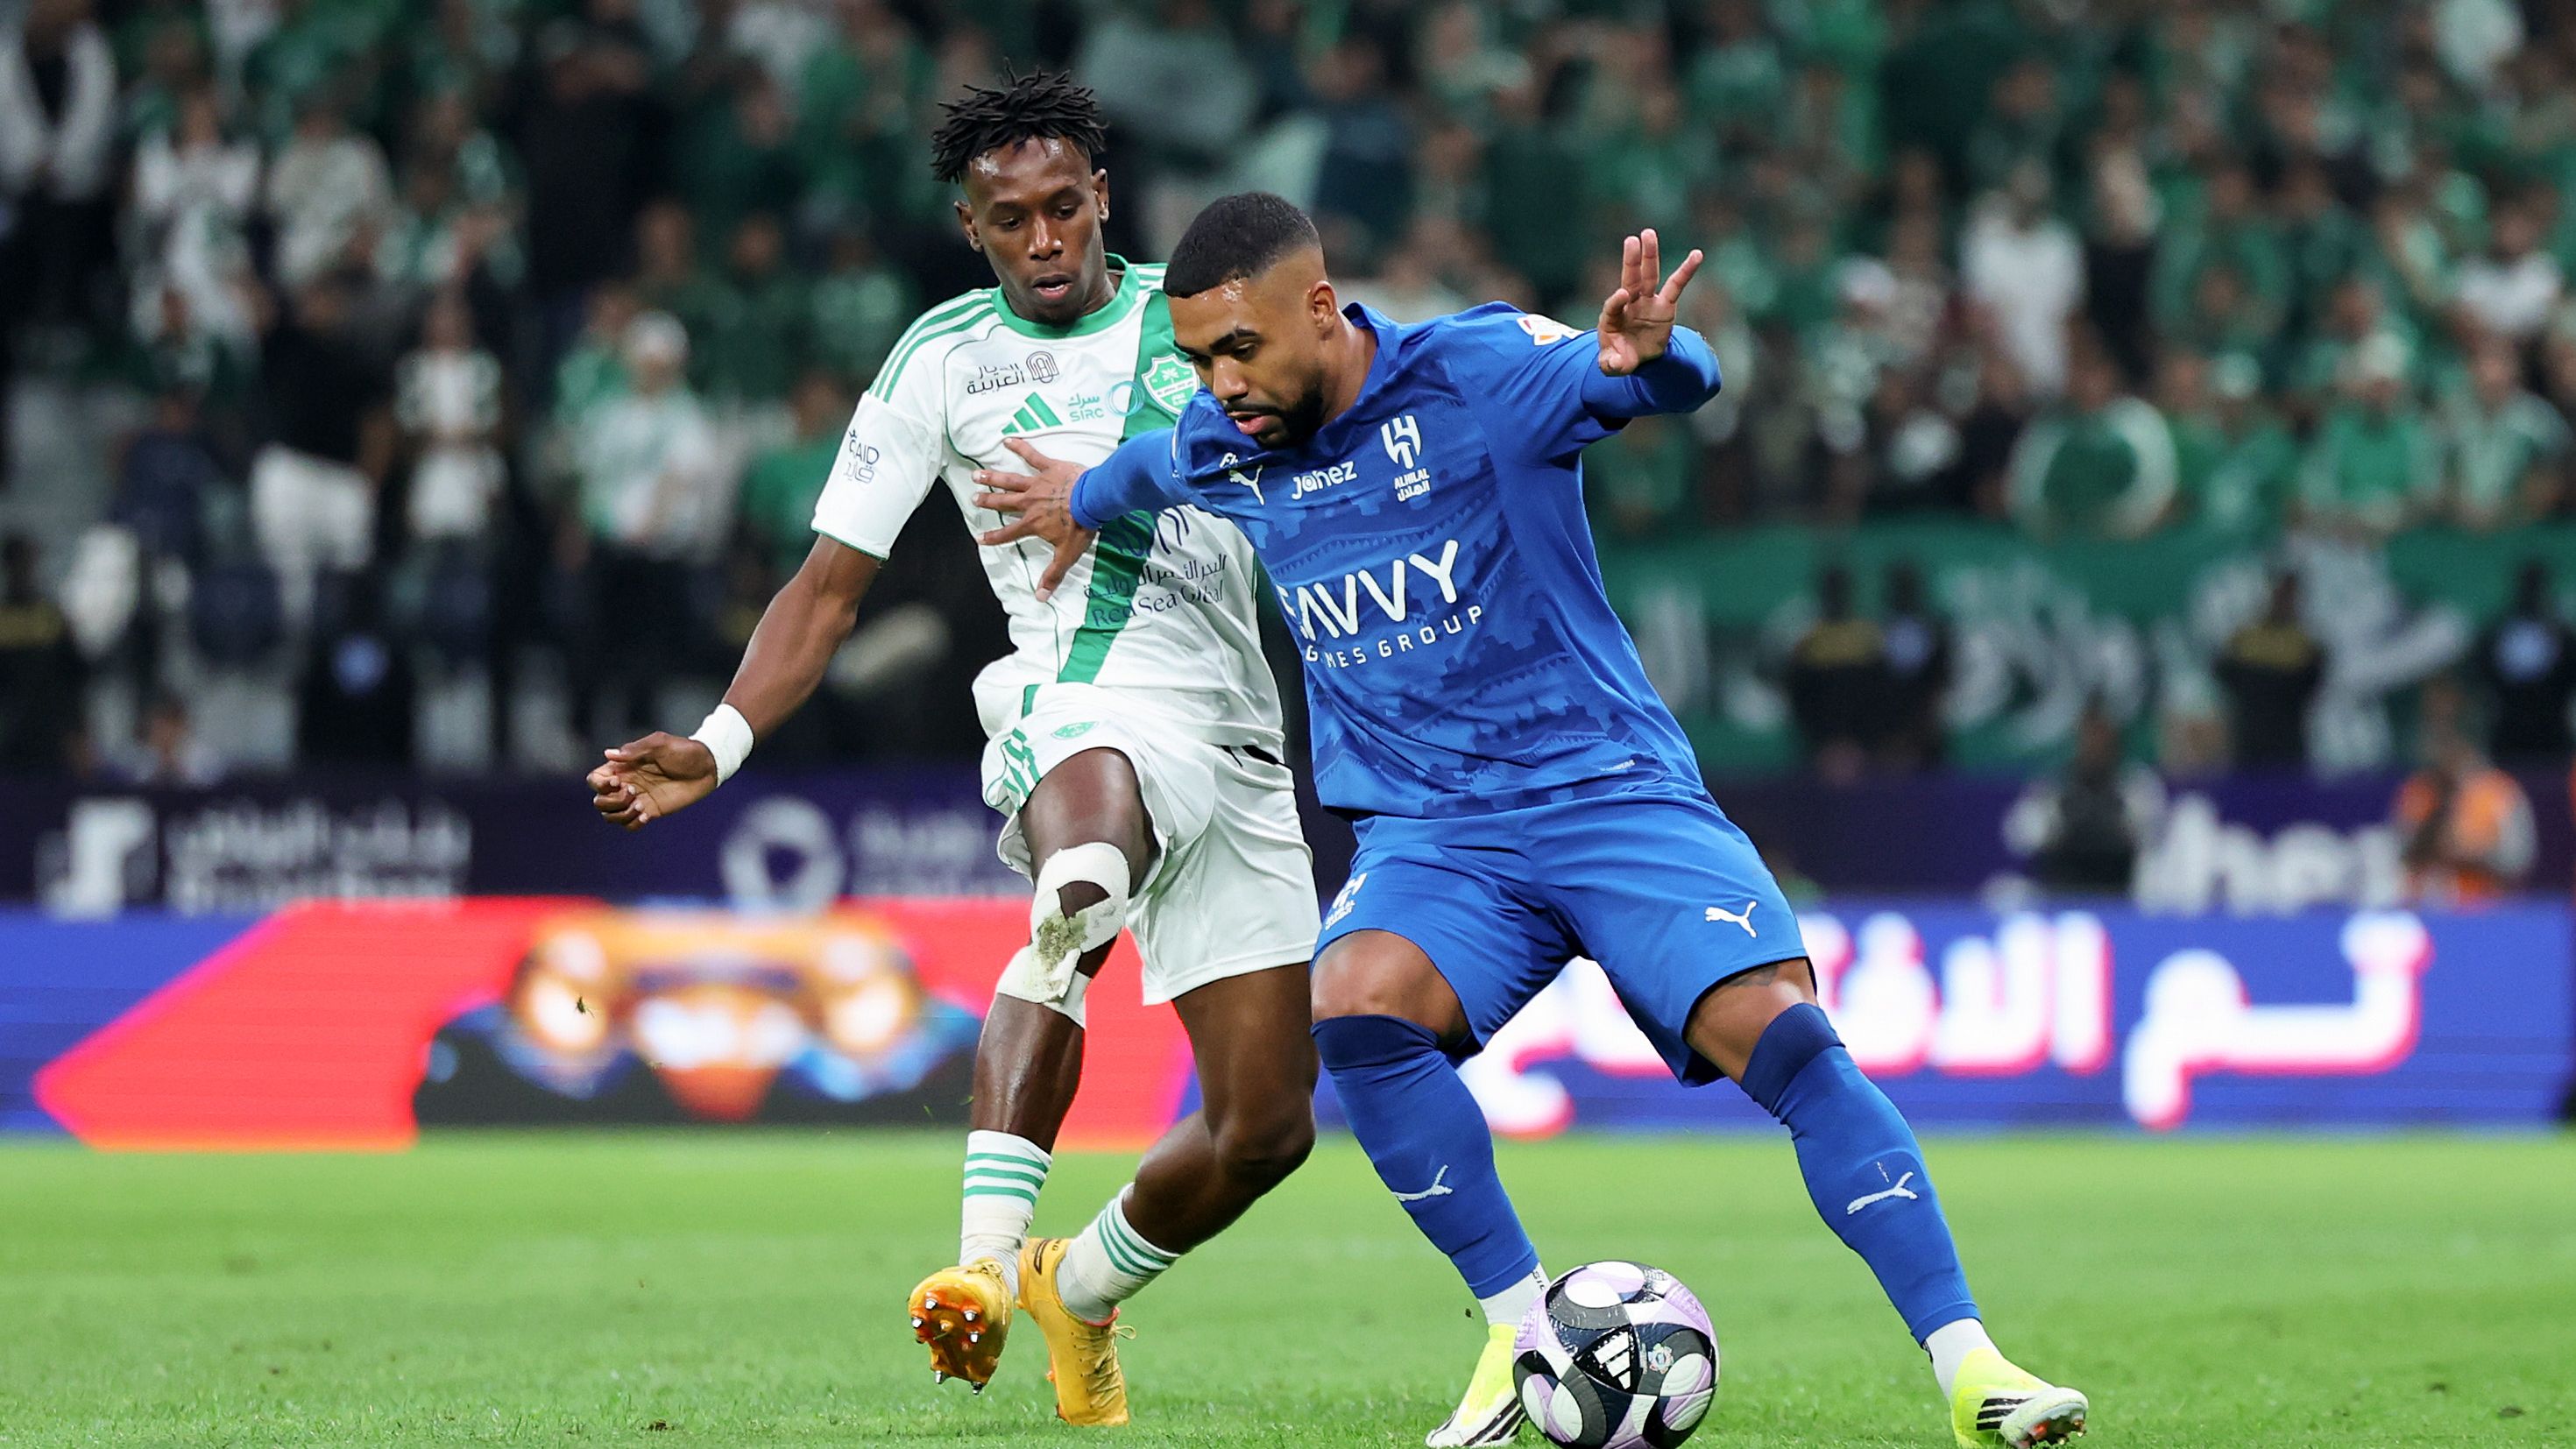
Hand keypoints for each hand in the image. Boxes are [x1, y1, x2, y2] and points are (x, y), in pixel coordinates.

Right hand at [586, 732, 718, 830]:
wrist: (707, 766)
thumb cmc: (683, 750)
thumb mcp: (660, 744)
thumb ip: (635, 750)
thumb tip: (608, 754)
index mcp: (623, 766)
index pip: (595, 780)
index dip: (600, 784)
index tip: (619, 781)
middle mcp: (626, 784)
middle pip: (599, 801)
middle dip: (611, 801)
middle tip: (633, 792)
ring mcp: (637, 799)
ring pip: (611, 816)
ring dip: (621, 814)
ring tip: (640, 806)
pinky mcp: (650, 811)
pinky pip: (630, 825)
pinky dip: (633, 823)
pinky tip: (647, 815)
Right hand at [974, 436, 1095, 600]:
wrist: (1093, 501)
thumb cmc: (1081, 527)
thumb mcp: (1067, 555)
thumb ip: (1052, 575)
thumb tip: (1040, 598)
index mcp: (1032, 524)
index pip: (1008, 533)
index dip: (994, 537)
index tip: (980, 538)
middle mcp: (1029, 503)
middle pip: (1004, 502)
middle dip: (987, 501)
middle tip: (973, 498)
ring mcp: (1038, 483)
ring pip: (1010, 480)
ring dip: (993, 478)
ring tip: (977, 474)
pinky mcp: (1049, 467)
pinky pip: (1032, 456)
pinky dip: (1019, 447)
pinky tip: (1007, 440)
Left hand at [1595, 227, 1704, 376]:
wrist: (1637, 358)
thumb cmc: (1620, 358)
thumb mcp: (1612, 366)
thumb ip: (1611, 365)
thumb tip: (1613, 365)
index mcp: (1612, 317)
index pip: (1613, 305)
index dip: (1616, 300)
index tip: (1622, 295)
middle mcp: (1629, 304)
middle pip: (1630, 279)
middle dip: (1630, 261)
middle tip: (1631, 240)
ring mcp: (1647, 302)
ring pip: (1649, 276)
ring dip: (1649, 256)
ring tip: (1649, 234)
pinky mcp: (1666, 306)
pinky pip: (1677, 285)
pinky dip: (1686, 271)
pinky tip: (1696, 255)